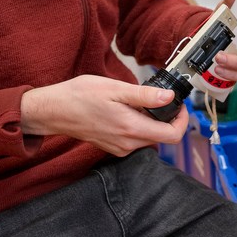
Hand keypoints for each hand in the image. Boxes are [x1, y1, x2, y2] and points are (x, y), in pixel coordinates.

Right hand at [19, 75, 187, 156]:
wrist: (54, 111)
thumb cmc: (79, 96)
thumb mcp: (114, 88)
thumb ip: (144, 96)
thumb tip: (169, 98)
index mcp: (131, 128)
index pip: (172, 135)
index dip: (182, 120)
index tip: (179, 105)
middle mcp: (127, 144)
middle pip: (163, 137)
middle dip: (168, 119)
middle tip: (162, 99)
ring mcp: (119, 148)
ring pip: (149, 138)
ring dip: (152, 121)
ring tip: (140, 102)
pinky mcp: (113, 147)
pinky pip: (135, 139)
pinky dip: (139, 126)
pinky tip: (128, 111)